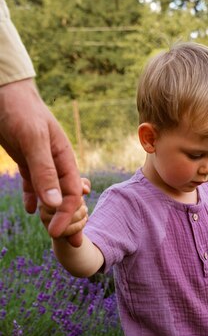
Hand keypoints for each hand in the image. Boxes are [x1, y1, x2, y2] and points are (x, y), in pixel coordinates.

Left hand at [0, 79, 82, 244]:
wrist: (5, 93)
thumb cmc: (21, 111)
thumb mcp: (33, 140)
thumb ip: (45, 171)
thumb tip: (55, 202)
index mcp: (65, 158)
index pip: (72, 193)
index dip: (67, 215)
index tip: (57, 234)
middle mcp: (57, 162)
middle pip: (66, 197)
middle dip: (68, 220)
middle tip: (69, 243)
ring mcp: (42, 161)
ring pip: (50, 193)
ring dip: (52, 212)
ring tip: (53, 232)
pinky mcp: (27, 159)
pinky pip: (34, 184)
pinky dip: (34, 198)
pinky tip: (31, 210)